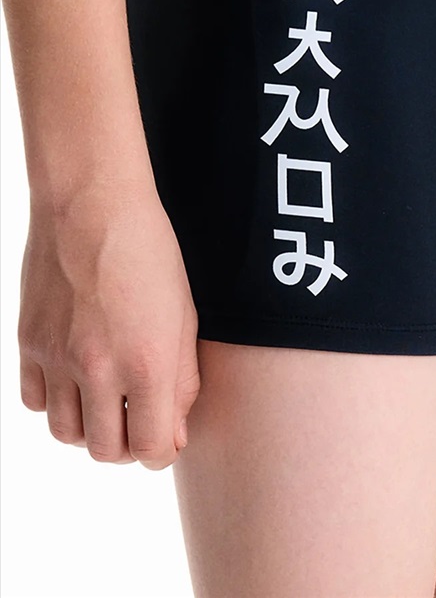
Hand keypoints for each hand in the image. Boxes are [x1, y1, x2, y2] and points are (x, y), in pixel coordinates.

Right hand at [17, 180, 200, 468]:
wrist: (93, 206)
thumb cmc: (151, 253)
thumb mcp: (185, 316)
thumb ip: (182, 383)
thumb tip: (171, 436)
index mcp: (147, 362)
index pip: (150, 449)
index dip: (161, 450)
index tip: (164, 435)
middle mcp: (99, 369)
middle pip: (105, 451)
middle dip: (127, 444)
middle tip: (136, 418)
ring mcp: (57, 358)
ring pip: (66, 434)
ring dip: (90, 427)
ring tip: (107, 399)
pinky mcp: (28, 343)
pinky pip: (35, 402)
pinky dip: (56, 403)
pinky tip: (75, 379)